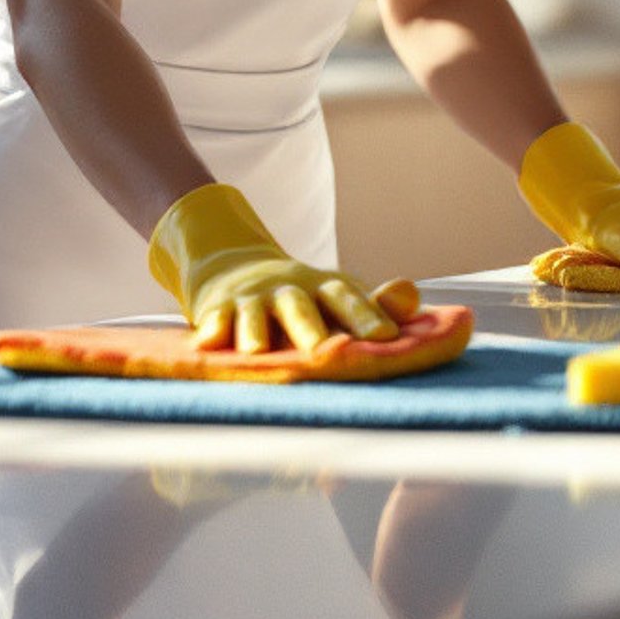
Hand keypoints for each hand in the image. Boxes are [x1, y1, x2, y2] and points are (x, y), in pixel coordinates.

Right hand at [148, 182, 420, 351]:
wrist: (235, 266)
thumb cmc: (302, 298)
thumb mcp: (337, 296)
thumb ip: (376, 304)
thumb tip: (412, 296)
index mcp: (322, 288)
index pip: (346, 296)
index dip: (365, 315)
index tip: (386, 337)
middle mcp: (287, 290)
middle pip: (299, 304)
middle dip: (309, 327)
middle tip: (322, 351)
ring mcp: (251, 299)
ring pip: (254, 312)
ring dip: (256, 329)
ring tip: (257, 350)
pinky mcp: (218, 309)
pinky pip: (214, 318)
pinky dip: (211, 329)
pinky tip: (207, 344)